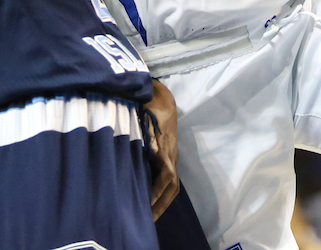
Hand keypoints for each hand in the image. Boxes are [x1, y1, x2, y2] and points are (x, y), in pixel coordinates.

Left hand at [144, 78, 179, 219]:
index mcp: (167, 149)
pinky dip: (162, 193)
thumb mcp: (148, 117)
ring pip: (172, 185)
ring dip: (163, 202)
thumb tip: (153, 151)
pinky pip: (169, 180)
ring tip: (150, 217)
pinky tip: (152, 202)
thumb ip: (150, 133)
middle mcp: (172, 156)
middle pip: (172, 187)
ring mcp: (172, 157)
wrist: (164, 99)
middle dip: (162, 205)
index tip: (147, 204)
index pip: (167, 176)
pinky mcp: (168, 157)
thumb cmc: (152, 108)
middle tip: (148, 221)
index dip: (158, 191)